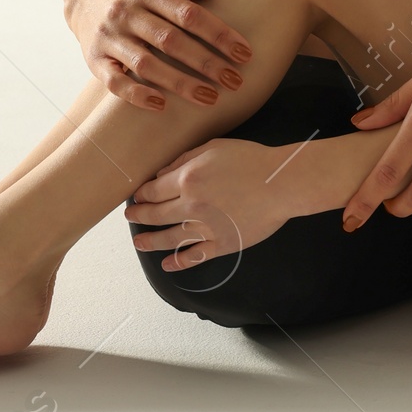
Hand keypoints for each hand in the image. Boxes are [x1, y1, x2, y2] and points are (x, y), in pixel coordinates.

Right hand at [69, 0, 251, 111]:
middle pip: (170, 41)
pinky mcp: (95, 61)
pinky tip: (163, 106)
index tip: (244, 54)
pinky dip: (138, 95)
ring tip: (210, 98)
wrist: (87, 1)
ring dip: (180, 83)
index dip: (218, 34)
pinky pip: (115, 83)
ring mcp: (108, 38)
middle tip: (235, 81)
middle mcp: (125, 13)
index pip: (188, 14)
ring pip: (146, 64)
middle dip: (206, 63)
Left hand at [125, 139, 291, 270]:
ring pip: (169, 238)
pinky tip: (167, 264)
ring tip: (139, 243)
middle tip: (130, 217)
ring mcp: (205, 228)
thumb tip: (163, 173)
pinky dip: (178, 262)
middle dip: (139, 216)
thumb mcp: (214, 147)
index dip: (142, 194)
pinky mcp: (221, 244)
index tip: (136, 197)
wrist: (280, 183)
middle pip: (156, 215)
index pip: (154, 190)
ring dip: (150, 241)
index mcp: (188, 179)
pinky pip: (194, 256)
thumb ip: (185, 159)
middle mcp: (191, 205)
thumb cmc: (251, 160)